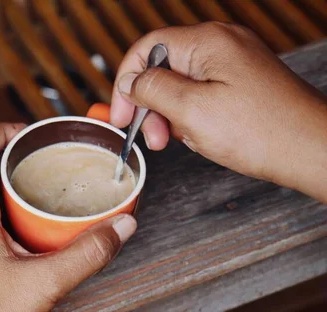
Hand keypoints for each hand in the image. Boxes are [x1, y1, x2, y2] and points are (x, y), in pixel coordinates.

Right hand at [110, 22, 326, 202]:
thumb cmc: (262, 132)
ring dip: (170, 114)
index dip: (126, 81)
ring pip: (180, 84)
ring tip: (179, 140)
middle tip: (150, 137)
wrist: (311, 150)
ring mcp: (233, 63)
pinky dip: (191, 116)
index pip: (147, 48)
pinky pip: (200, 94)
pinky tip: (199, 136)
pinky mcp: (240, 82)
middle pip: (163, 67)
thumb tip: (132, 82)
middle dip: (150, 104)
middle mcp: (220, 45)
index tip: (121, 114)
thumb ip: (153, 90)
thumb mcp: (191, 110)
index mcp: (207, 43)